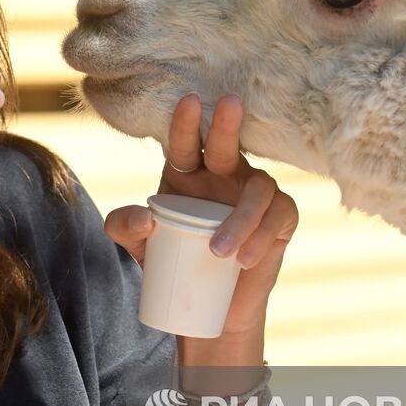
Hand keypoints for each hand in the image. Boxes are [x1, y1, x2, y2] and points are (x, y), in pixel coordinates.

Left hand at [104, 93, 297, 337]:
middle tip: (228, 103)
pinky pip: (276, 215)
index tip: (187, 101)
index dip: (185, 123)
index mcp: (188, 172)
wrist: (214, 303)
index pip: (185, 143)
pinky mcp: (280, 215)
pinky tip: (243, 260)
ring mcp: (255, 192)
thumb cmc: (175, 260)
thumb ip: (124, 227)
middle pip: (227, 144)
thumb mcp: (140, 246)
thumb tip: (144, 216)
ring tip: (218, 252)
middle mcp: (224, 173)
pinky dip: (259, 236)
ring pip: (257, 188)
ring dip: (240, 218)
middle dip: (226, 124)